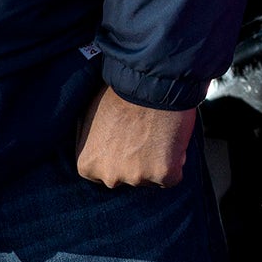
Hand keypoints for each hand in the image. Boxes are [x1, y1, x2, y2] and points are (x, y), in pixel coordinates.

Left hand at [74, 87, 194, 187]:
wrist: (150, 82)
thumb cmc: (119, 92)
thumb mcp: (87, 114)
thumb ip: (85, 138)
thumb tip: (88, 145)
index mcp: (88, 165)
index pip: (103, 173)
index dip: (118, 154)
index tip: (127, 138)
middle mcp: (110, 177)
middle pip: (127, 177)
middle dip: (136, 161)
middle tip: (145, 134)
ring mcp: (137, 177)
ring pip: (151, 178)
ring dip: (157, 161)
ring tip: (159, 132)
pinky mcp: (164, 175)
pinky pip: (172, 177)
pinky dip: (175, 162)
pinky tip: (172, 140)